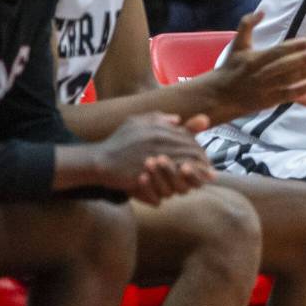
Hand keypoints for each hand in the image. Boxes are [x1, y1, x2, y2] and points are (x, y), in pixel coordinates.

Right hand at [94, 112, 213, 204]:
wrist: (99, 160)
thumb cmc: (118, 141)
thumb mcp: (137, 122)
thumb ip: (159, 118)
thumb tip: (178, 119)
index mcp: (159, 128)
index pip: (188, 137)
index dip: (198, 148)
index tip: (203, 158)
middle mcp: (159, 140)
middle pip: (189, 150)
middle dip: (200, 161)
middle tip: (206, 171)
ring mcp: (154, 156)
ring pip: (183, 165)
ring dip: (193, 173)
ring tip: (198, 180)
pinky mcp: (147, 173)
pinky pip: (169, 179)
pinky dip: (178, 183)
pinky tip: (182, 187)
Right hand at [211, 12, 305, 111]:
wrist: (220, 96)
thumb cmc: (231, 67)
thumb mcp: (238, 45)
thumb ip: (247, 25)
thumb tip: (262, 11)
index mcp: (255, 59)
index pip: (278, 51)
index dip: (296, 46)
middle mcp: (260, 74)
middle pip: (285, 66)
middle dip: (304, 59)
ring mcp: (265, 89)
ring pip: (287, 81)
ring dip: (305, 74)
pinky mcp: (267, 101)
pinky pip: (285, 96)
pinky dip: (299, 92)